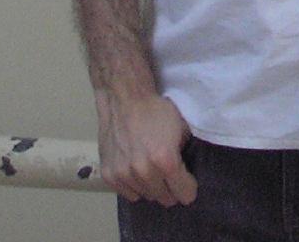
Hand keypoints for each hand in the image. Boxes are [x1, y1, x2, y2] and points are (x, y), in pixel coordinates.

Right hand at [96, 90, 197, 205]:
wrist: (124, 99)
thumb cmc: (155, 110)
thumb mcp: (181, 128)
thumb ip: (184, 153)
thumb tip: (186, 171)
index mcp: (165, 160)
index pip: (185, 194)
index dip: (189, 187)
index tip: (187, 181)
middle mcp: (144, 172)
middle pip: (166, 199)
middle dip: (171, 188)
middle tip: (170, 174)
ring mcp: (124, 175)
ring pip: (147, 196)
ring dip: (152, 187)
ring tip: (151, 168)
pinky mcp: (109, 175)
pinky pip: (128, 193)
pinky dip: (135, 186)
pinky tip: (136, 170)